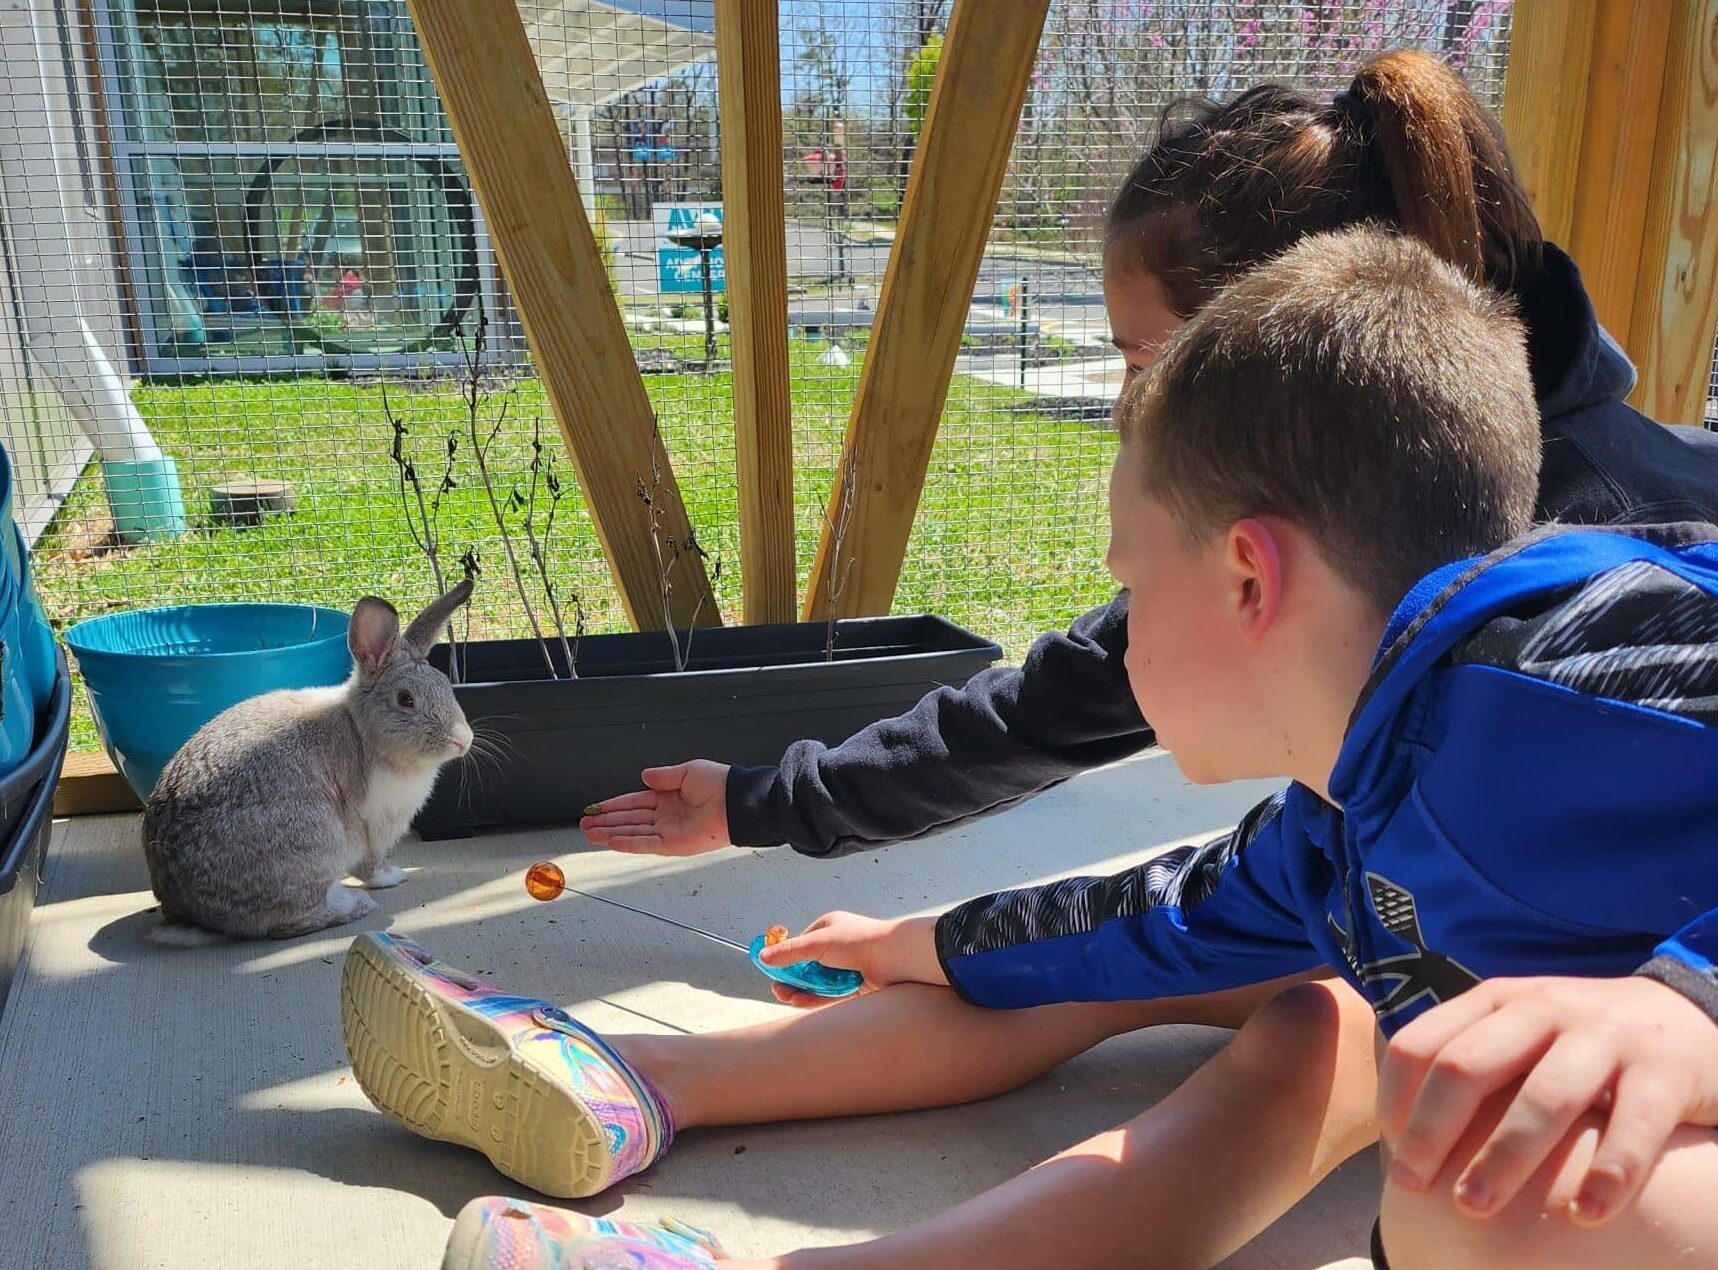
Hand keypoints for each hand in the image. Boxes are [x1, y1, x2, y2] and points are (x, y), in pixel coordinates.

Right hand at [580, 761, 731, 855]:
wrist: (736, 801)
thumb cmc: (720, 784)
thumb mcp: (687, 771)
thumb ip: (663, 776)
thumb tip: (644, 775)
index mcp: (669, 797)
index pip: (635, 802)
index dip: (614, 805)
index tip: (596, 808)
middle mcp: (666, 816)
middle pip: (629, 819)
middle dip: (606, 822)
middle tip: (585, 824)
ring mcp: (668, 831)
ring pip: (632, 833)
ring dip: (610, 833)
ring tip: (589, 834)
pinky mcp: (673, 845)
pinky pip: (645, 844)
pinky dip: (627, 843)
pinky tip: (610, 841)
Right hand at [758, 912, 946, 1007]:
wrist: (893, 958)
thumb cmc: (858, 941)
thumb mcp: (817, 943)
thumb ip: (789, 951)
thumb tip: (763, 955)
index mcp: (830, 927)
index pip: (802, 942)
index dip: (787, 956)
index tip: (772, 968)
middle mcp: (839, 947)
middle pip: (808, 965)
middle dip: (791, 977)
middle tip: (777, 989)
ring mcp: (847, 967)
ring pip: (818, 981)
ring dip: (800, 989)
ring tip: (785, 997)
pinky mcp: (855, 987)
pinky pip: (830, 994)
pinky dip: (814, 998)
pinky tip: (799, 1002)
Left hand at [1378, 975, 1717, 1225]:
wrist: (1685, 1015)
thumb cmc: (1579, 1041)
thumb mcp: (1519, 1032)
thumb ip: (1468, 1061)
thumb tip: (1401, 1136)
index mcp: (1496, 1000)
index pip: (1421, 1043)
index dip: (1396, 1100)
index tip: (1392, 1154)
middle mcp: (1543, 1010)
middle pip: (1467, 1067)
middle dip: (1432, 1131)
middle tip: (1412, 1187)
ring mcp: (1605, 1037)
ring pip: (1544, 1097)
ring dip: (1504, 1157)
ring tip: (1473, 1207)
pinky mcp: (1664, 1072)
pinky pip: (1633, 1127)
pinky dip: (1609, 1174)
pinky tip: (1584, 1215)